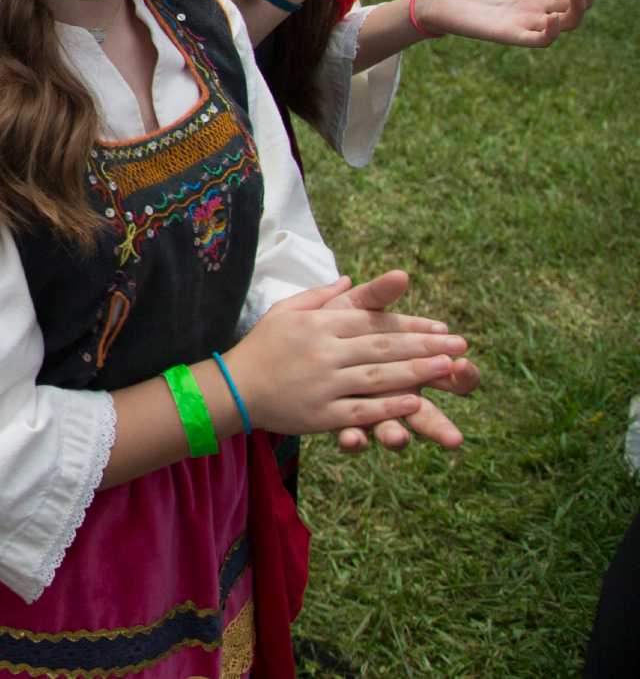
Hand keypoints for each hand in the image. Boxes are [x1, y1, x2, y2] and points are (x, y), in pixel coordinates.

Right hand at [223, 276, 467, 435]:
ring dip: (416, 373)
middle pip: (382, 346)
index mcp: (318, 324)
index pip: (372, 321)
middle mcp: (323, 351)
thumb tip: (348, 279)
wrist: (233, 387)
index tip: (441, 328)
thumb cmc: (262, 346)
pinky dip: (389, 407)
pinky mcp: (320, 415)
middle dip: (424, 345)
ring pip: (377, 377)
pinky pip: (360, 410)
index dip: (409, 324)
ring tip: (447, 369)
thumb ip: (320, 296)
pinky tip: (415, 403)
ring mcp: (323, 384)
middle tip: (460, 345)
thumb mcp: (286, 311)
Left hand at [324, 271, 481, 452]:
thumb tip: (401, 273)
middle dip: (441, 427)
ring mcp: (372, 411)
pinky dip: (354, 438)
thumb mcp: (351, 310)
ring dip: (397, 436)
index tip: (462, 364)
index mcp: (410, 365)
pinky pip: (352, 436)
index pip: (448, 373)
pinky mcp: (344, 422)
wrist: (291, 351)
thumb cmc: (335, 329)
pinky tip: (352, 439)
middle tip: (453, 438)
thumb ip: (376, 296)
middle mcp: (398, 393)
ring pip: (393, 431)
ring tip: (398, 440)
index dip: (461, 374)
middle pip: (428, 416)